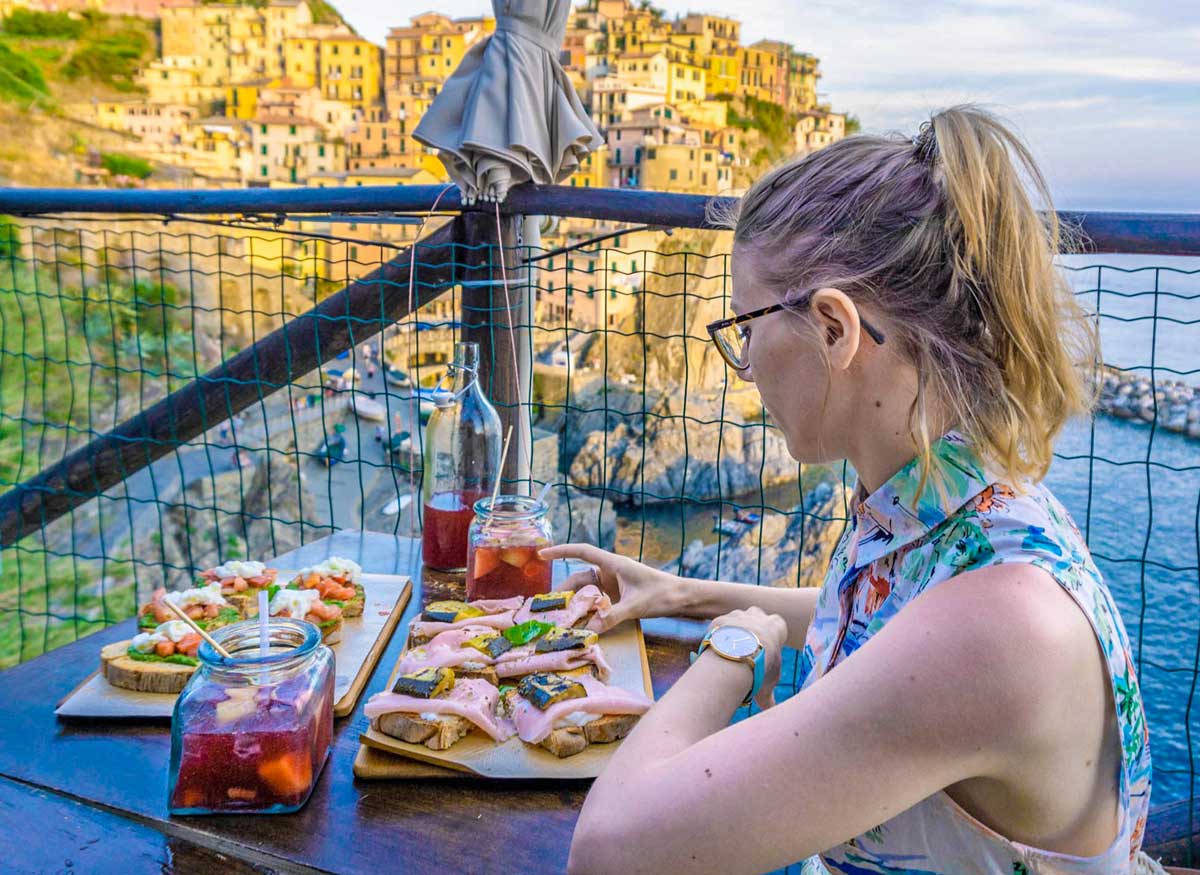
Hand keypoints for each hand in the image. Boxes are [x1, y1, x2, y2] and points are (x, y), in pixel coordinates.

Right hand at [538, 543, 676, 631]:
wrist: (682, 599)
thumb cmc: (662, 595)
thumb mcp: (636, 606)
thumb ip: (612, 616)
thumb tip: (590, 629)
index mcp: (613, 564)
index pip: (581, 552)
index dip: (561, 551)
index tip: (542, 555)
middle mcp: (610, 572)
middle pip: (580, 578)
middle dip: (565, 591)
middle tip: (550, 607)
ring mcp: (613, 585)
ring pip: (587, 592)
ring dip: (576, 603)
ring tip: (562, 618)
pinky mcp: (617, 597)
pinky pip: (597, 601)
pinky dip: (588, 610)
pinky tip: (581, 623)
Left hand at [707, 607, 787, 709]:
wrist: (740, 654)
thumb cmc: (762, 666)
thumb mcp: (770, 680)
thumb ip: (768, 694)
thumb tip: (769, 710)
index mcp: (776, 625)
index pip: (777, 625)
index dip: (770, 638)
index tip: (766, 651)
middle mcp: (757, 615)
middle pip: (755, 616)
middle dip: (751, 629)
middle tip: (747, 649)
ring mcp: (738, 615)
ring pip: (736, 620)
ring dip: (734, 632)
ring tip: (730, 652)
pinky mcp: (720, 619)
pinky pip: (718, 626)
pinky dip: (717, 636)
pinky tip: (716, 651)